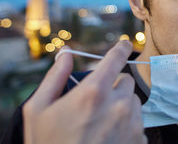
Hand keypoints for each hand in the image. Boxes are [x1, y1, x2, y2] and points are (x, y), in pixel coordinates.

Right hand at [23, 40, 146, 143]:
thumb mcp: (38, 110)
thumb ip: (55, 77)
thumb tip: (66, 53)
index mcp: (94, 92)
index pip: (116, 59)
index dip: (120, 48)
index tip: (125, 44)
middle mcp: (119, 105)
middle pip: (126, 82)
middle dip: (114, 87)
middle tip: (96, 103)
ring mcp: (132, 125)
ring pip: (134, 103)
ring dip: (122, 107)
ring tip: (101, 125)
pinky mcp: (139, 142)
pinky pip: (138, 124)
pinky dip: (127, 127)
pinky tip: (109, 139)